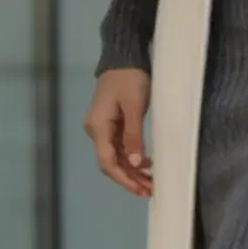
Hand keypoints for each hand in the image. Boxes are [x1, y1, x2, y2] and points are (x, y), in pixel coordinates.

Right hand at [86, 69, 151, 196]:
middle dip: (129, 178)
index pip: (107, 161)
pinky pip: (120, 147)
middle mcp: (96, 130)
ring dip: (132, 170)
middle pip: (111, 162)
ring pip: (116, 156)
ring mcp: (103, 128)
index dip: (123, 178)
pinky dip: (132, 157)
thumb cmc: (130, 79)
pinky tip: (146, 164)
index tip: (140, 190)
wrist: (124, 58)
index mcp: (98, 126)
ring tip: (151, 182)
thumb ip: (133, 135)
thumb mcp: (134, 106)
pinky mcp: (111, 124)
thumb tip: (134, 163)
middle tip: (150, 190)